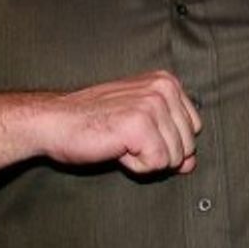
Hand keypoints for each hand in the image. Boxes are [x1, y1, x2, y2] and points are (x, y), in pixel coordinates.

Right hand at [40, 70, 202, 174]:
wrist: (54, 122)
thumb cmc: (93, 123)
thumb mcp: (140, 127)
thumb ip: (170, 140)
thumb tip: (191, 164)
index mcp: (167, 82)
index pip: (194, 128)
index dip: (165, 141)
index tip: (135, 132)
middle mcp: (164, 88)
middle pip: (187, 145)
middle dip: (157, 153)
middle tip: (124, 138)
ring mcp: (153, 104)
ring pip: (174, 157)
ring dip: (144, 159)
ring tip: (119, 141)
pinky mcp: (140, 124)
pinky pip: (157, 164)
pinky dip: (136, 166)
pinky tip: (117, 148)